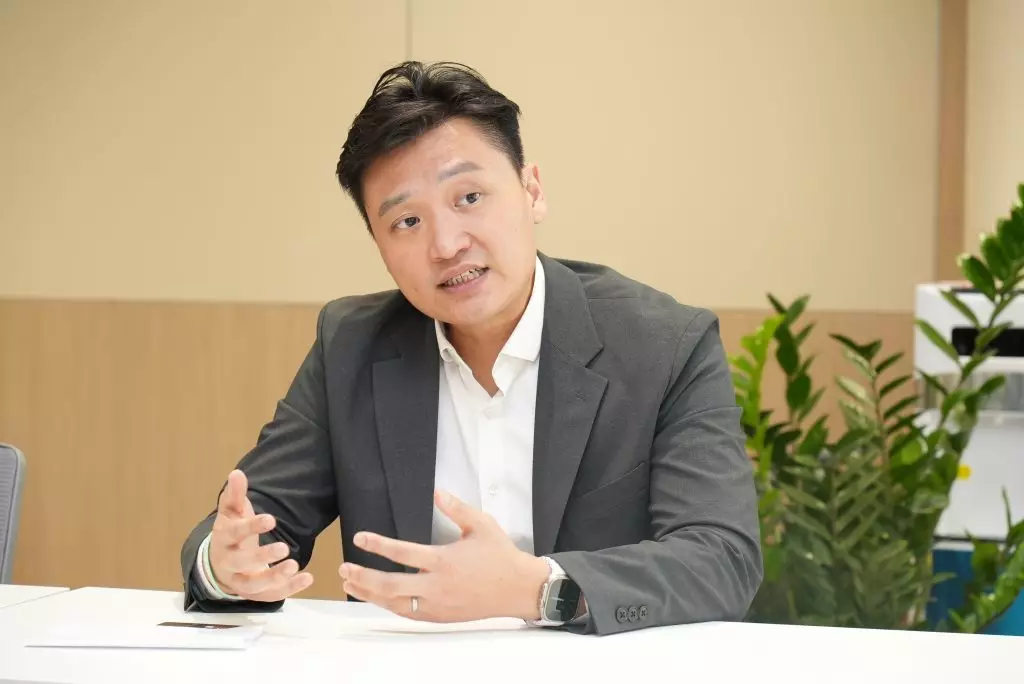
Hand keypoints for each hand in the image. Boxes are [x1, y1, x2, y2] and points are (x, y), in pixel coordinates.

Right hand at [208, 469, 313, 600]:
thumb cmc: (230, 533)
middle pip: (242, 562)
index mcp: (223, 539)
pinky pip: (270, 595)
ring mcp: (240, 581)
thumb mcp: (230, 513)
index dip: (251, 527)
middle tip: (284, 548)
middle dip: (262, 556)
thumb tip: (237, 473)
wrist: (219, 564)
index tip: (271, 519)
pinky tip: (308, 578)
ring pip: (254, 584)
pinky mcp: (254, 594)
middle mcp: (229, 563)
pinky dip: (289, 589)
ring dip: (274, 577)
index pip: (235, 533)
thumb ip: (235, 495)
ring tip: (294, 566)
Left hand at [338, 490, 549, 621]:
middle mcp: (437, 586)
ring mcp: (438, 605)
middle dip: (364, 577)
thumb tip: (436, 492)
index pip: (404, 554)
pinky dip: (389, 606)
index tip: (359, 538)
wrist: (518, 588)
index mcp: (444, 561)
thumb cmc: (500, 554)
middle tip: (344, 568)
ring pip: (395, 604)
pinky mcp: (441, 616)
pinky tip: (377, 598)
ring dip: (370, 594)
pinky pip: (409, 614)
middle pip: (391, 586)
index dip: (378, 545)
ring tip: (351, 584)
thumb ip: (457, 508)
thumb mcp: (482, 524)